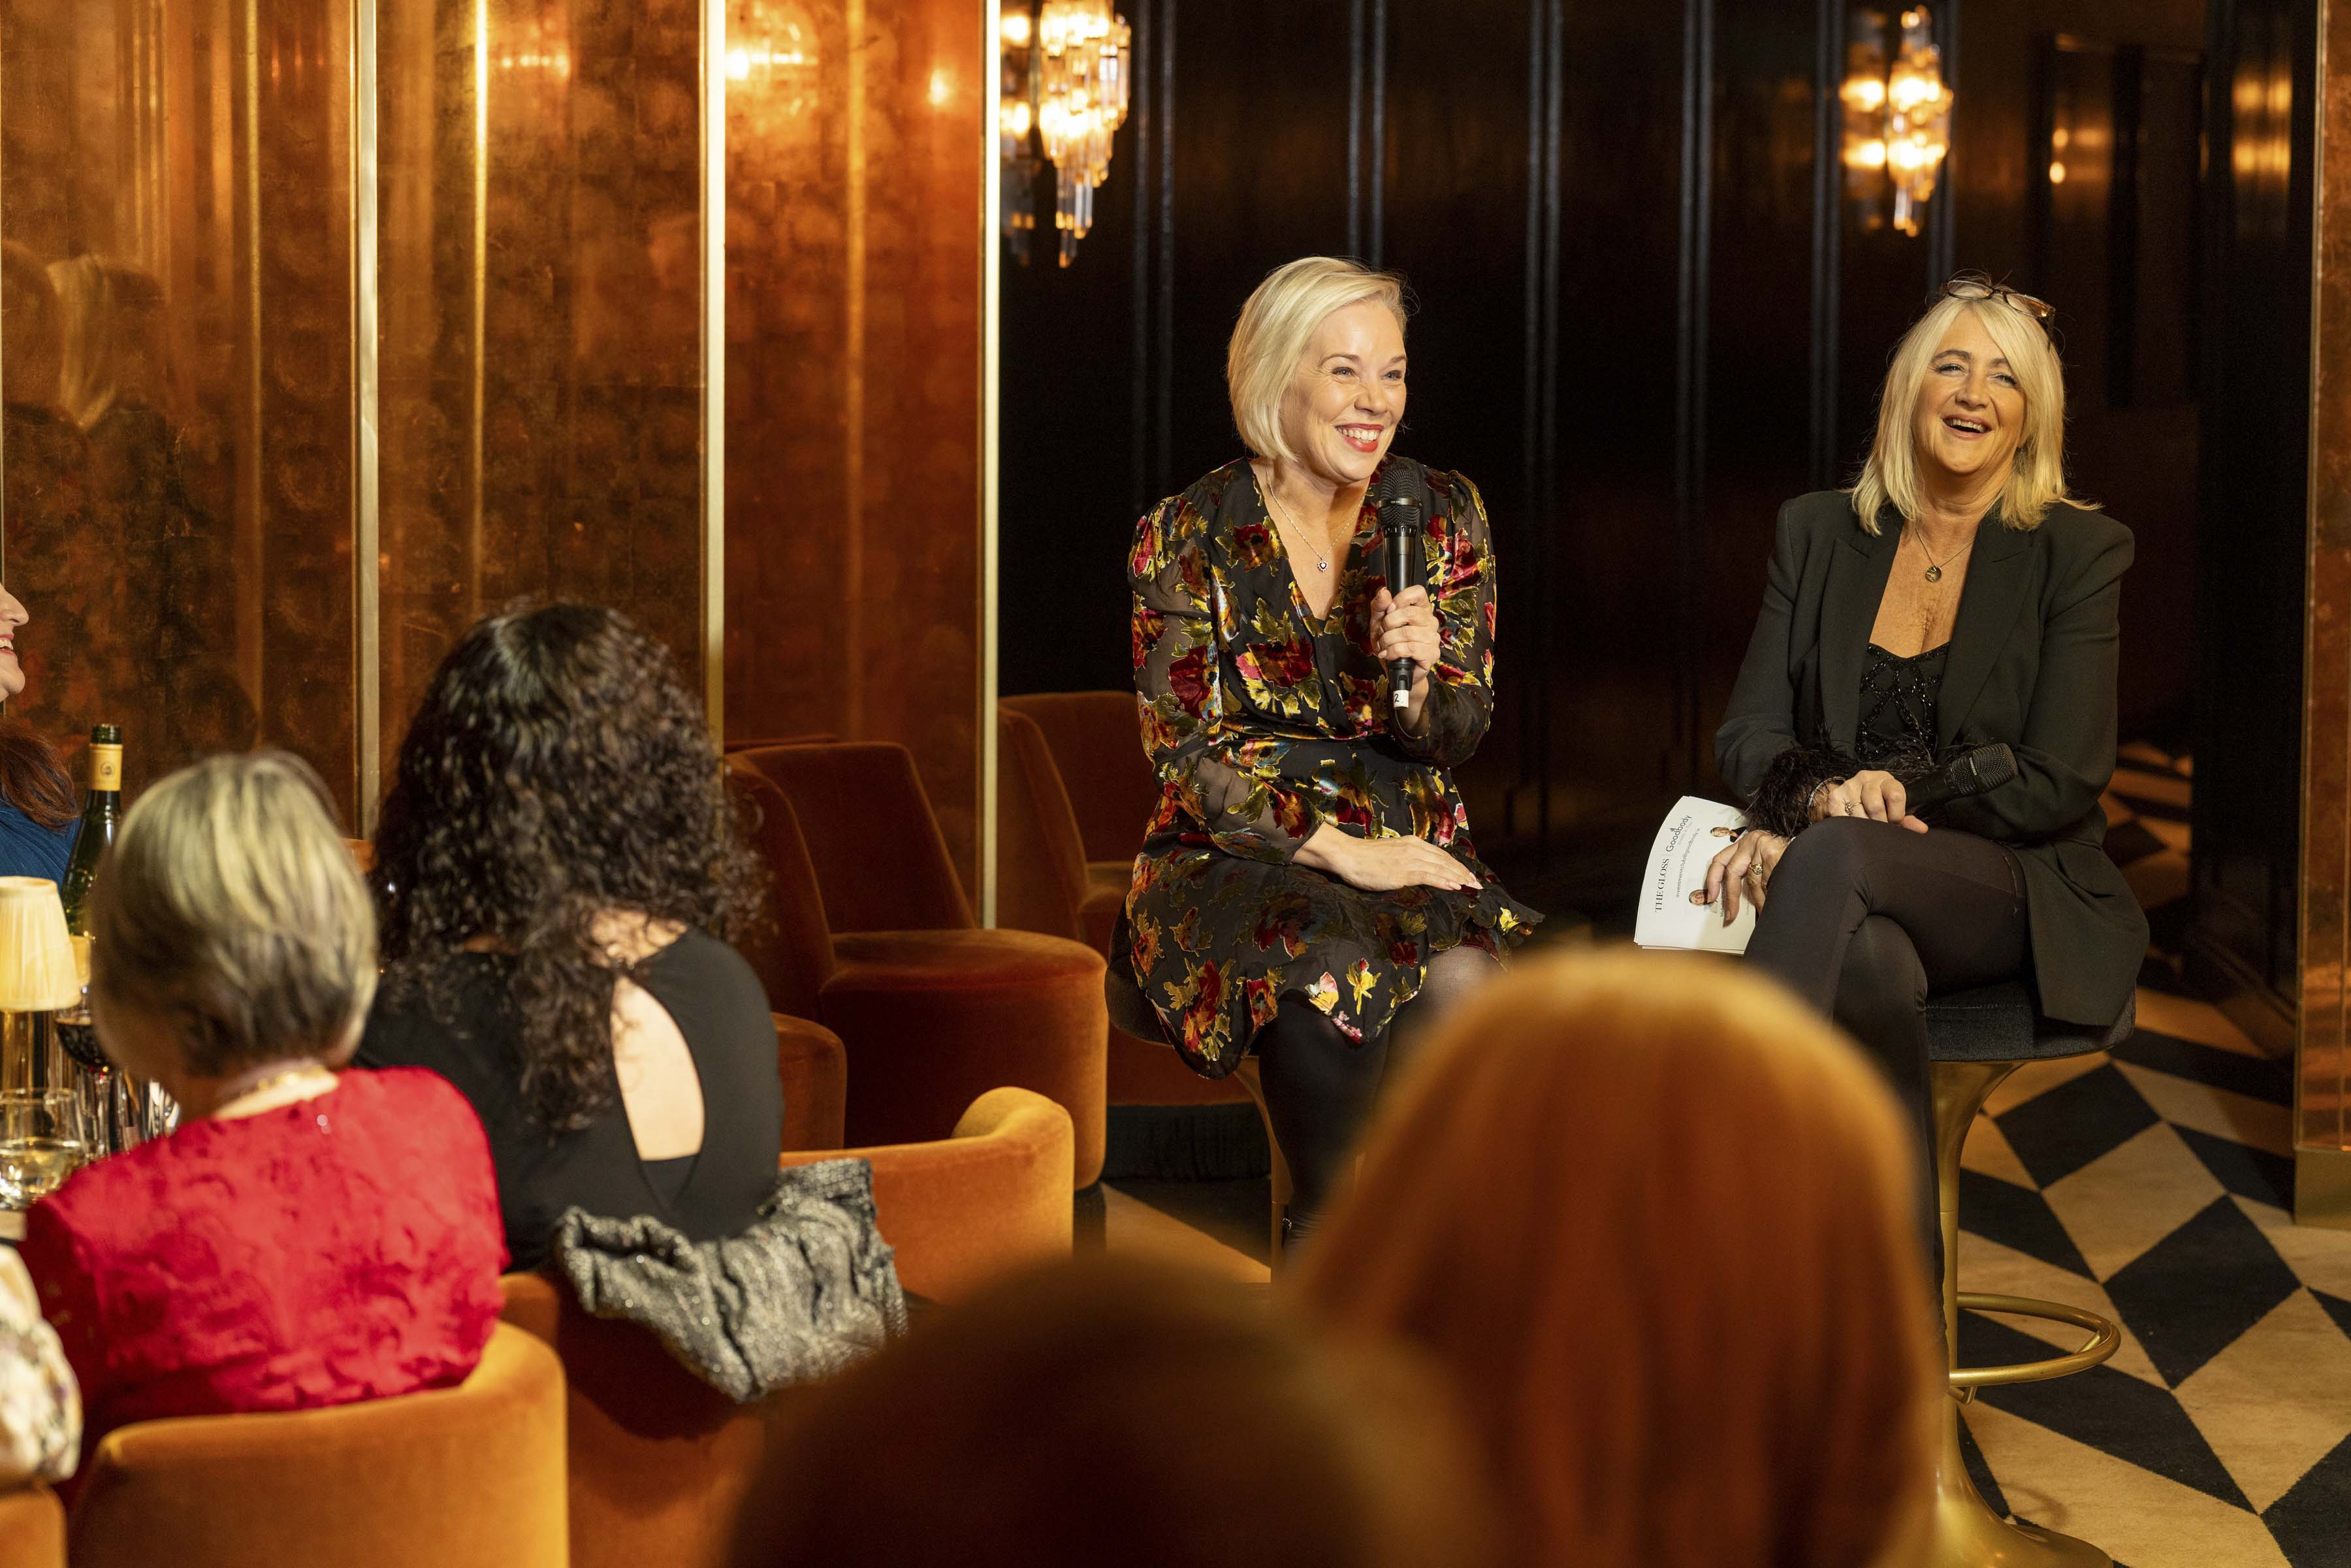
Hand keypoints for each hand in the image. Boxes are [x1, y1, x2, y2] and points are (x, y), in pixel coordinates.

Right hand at [1297, 826, 1481, 893]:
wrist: (1347, 855)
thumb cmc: (1364, 857)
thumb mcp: (1390, 854)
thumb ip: (1405, 859)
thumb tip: (1417, 870)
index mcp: (1411, 843)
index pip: (1440, 855)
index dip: (1456, 865)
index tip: (1468, 874)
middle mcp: (1414, 848)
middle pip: (1445, 861)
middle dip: (1463, 872)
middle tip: (1477, 883)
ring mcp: (1409, 859)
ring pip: (1441, 868)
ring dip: (1459, 878)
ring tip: (1471, 886)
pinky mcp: (1403, 871)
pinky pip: (1429, 876)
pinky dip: (1444, 881)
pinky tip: (1455, 886)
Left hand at [1368, 585, 1437, 717]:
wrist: (1393, 670)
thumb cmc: (1390, 644)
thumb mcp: (1379, 623)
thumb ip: (1380, 607)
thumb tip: (1384, 592)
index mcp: (1420, 609)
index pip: (1418, 592)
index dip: (1401, 598)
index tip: (1390, 609)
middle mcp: (1430, 622)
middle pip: (1410, 613)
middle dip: (1389, 623)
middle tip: (1383, 632)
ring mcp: (1432, 638)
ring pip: (1407, 632)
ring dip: (1388, 640)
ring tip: (1384, 646)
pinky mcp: (1431, 654)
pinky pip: (1409, 648)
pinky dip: (1393, 651)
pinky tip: (1389, 655)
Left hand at [1693, 829, 1787, 922]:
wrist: (1814, 848)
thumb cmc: (1789, 857)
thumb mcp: (1763, 860)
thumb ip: (1748, 871)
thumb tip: (1733, 897)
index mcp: (1746, 842)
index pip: (1720, 860)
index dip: (1713, 880)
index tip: (1711, 896)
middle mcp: (1751, 841)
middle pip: (1732, 872)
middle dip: (1731, 897)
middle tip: (1729, 915)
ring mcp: (1761, 846)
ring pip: (1752, 882)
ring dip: (1756, 901)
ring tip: (1760, 913)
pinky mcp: (1771, 854)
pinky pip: (1765, 883)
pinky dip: (1766, 898)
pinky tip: (1767, 906)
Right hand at [1812, 770, 1928, 833]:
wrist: (1851, 794)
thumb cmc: (1879, 802)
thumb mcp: (1894, 808)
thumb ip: (1907, 819)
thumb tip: (1921, 829)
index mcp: (1886, 779)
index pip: (1896, 795)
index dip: (1897, 815)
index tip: (1895, 822)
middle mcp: (1866, 778)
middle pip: (1876, 807)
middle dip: (1880, 823)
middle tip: (1880, 828)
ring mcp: (1848, 786)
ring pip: (1859, 816)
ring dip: (1864, 827)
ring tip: (1867, 827)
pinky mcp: (1835, 797)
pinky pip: (1843, 818)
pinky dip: (1850, 826)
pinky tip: (1854, 825)